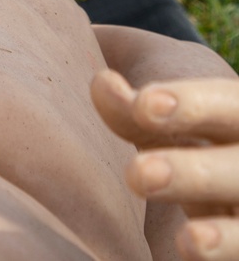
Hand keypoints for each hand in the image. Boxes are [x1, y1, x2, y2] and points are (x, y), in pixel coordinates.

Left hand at [92, 69, 238, 259]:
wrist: (219, 195)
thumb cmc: (188, 149)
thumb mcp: (167, 125)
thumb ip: (133, 110)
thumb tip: (103, 85)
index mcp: (237, 118)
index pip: (225, 103)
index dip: (190, 104)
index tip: (143, 106)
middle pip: (237, 168)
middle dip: (193, 173)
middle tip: (140, 175)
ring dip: (223, 236)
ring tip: (189, 240)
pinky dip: (225, 254)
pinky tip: (192, 254)